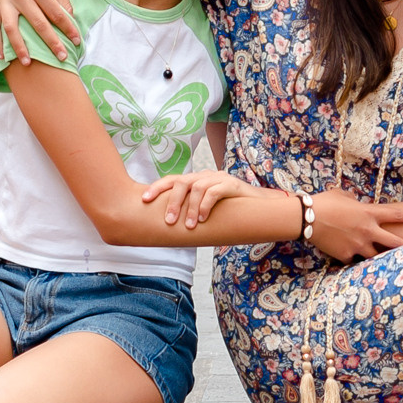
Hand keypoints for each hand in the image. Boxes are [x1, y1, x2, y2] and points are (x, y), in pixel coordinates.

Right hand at [0, 0, 80, 62]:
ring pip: (12, 28)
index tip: (76, 41)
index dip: (68, 28)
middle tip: (62, 58)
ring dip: (20, 48)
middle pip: (38, 24)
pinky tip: (2, 55)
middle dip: (52, 43)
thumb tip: (69, 18)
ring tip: (29, 63)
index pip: (56, 13)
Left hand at [140, 169, 255, 229]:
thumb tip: (166, 227)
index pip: (172, 180)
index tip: (144, 200)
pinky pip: (214, 192)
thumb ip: (189, 212)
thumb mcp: (204, 210)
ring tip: (189, 226)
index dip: (157, 188)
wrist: (258, 207)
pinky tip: (203, 219)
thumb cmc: (227, 211)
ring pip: (197, 188)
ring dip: (191, 208)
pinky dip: (206, 206)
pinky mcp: (232, 184)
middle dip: (173, 202)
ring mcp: (219, 178)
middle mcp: (205, 176)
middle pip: (182, 182)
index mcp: (196, 180)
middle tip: (169, 221)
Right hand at [309, 188, 402, 263]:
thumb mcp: (342, 195)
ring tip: (384, 261)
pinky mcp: (347, 255)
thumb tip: (354, 200)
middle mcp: (368, 230)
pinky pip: (353, 258)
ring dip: (378, 256)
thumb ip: (353, 199)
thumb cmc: (325, 202)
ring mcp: (358, 244)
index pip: (396, 214)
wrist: (308, 218)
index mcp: (369, 213)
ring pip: (376, 255)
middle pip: (394, 242)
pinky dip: (352, 257)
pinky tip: (346, 255)